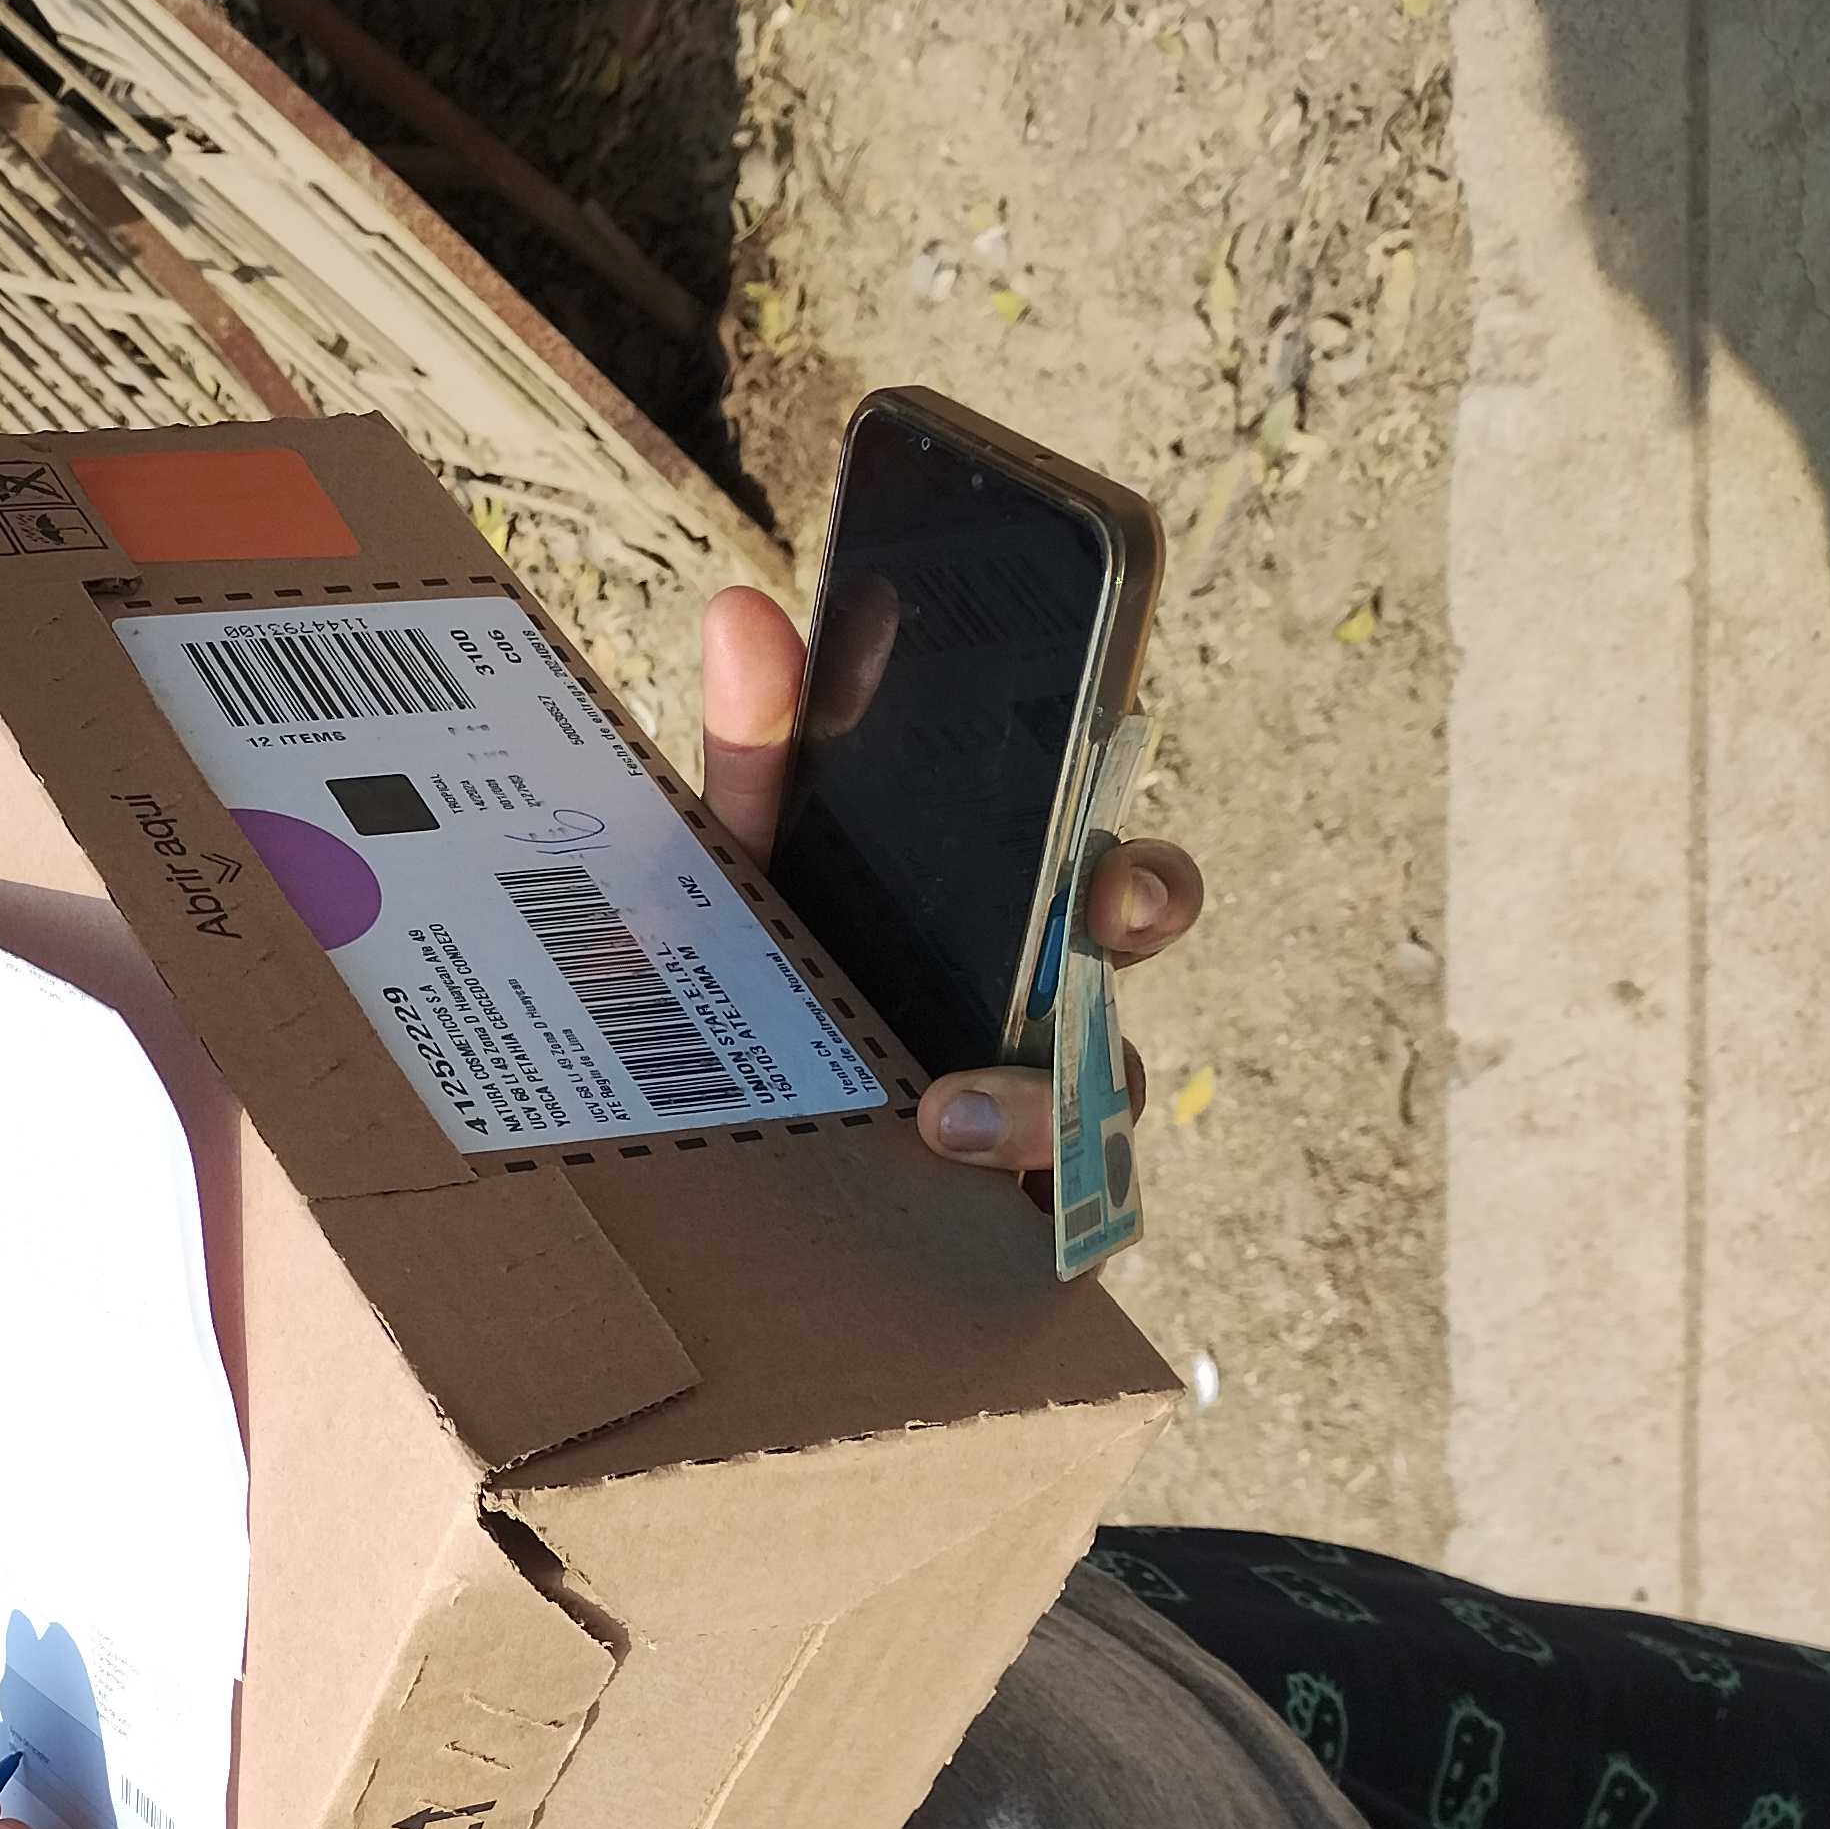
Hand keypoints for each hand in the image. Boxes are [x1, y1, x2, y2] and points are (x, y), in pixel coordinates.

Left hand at [697, 584, 1202, 1175]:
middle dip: (1139, 926)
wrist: (690, 1121)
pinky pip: (1063, 1215)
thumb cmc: (760, 971)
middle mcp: (1043, 989)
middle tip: (1097, 922)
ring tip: (942, 1110)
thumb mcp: (746, 869)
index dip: (1132, 865)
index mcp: (1002, 895)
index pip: (1105, 861)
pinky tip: (956, 1207)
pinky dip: (1022, 1211)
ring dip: (1043, 1102)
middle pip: (1134, 960)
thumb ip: (754, 755)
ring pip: (1107, 1100)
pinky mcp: (1011, 1202)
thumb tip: (744, 613)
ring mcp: (1039, 1097)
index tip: (1103, 862)